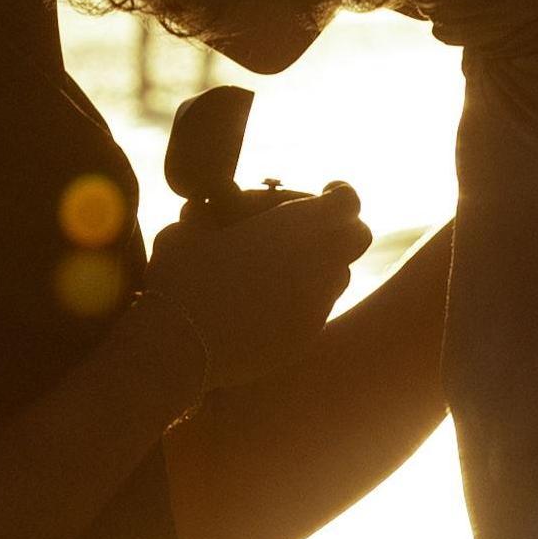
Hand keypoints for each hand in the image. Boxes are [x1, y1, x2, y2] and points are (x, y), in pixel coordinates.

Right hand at [130, 180, 368, 403]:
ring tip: (278, 267)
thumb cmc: (181, 276)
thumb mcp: (190, 225)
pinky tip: (263, 303)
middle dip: (339, 229)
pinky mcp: (305, 338)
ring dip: (320, 266)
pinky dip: (300, 300)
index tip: (324, 193)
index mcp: (297, 226)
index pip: (348, 202)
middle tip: (306, 230)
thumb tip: (208, 211)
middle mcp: (319, 265)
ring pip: (339, 276)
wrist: (179, 346)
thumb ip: (217, 212)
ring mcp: (317, 306)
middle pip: (358, 237)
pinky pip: (316, 310)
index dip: (337, 195)